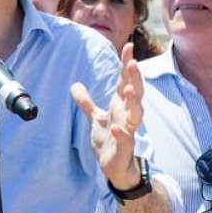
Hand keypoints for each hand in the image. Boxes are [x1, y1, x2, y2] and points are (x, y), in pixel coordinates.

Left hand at [70, 42, 144, 187]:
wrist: (115, 167)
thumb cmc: (109, 141)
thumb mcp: (95, 118)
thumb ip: (86, 102)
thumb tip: (75, 85)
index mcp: (120, 106)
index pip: (125, 81)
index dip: (126, 64)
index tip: (128, 45)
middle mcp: (127, 115)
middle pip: (135, 93)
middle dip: (134, 78)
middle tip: (132, 62)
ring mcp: (127, 131)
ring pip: (136, 114)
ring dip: (134, 102)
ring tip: (128, 89)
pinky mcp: (124, 147)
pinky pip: (125, 139)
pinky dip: (121, 134)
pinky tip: (114, 128)